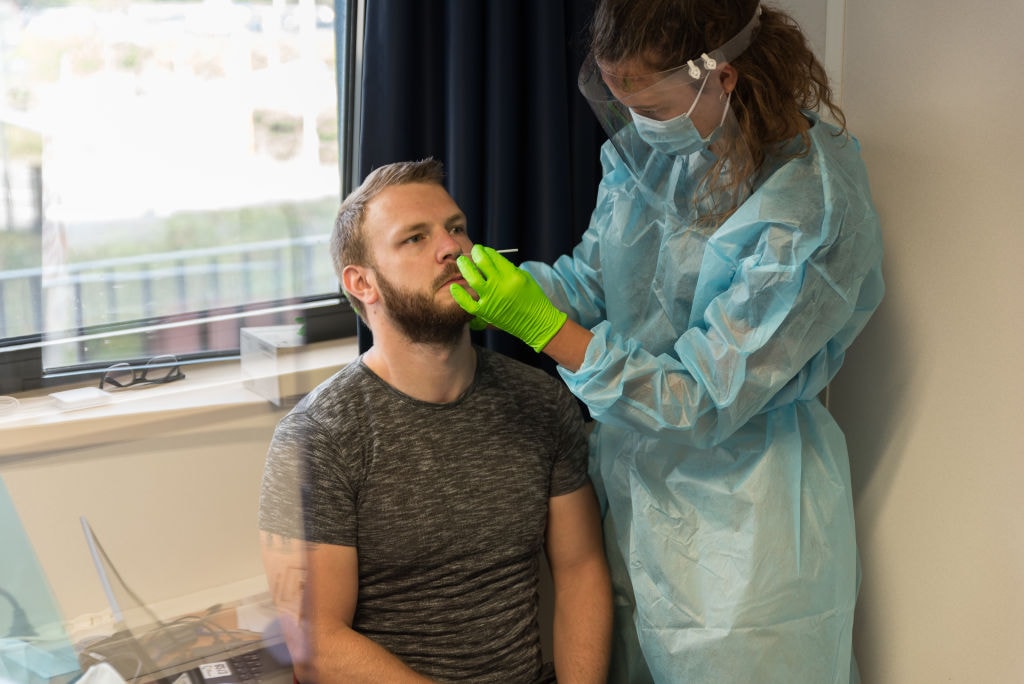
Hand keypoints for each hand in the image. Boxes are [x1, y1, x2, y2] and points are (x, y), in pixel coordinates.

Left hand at [450, 245, 566, 352]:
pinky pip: (468, 303)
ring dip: (465, 268)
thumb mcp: (525, 278)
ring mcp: (492, 299)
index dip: (486, 251)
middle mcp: (501, 285)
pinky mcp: (486, 312)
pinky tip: (454, 287)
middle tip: (472, 252)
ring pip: (473, 279)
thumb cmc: (533, 299)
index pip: (494, 257)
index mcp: (512, 275)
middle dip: (475, 254)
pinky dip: (459, 295)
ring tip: (461, 262)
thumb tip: (490, 259)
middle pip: (482, 263)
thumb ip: (508, 268)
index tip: (482, 250)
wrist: (537, 322)